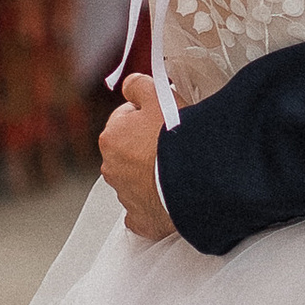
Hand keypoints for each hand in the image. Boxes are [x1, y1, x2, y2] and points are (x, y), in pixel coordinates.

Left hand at [99, 78, 175, 241]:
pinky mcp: (141, 219)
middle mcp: (111, 168)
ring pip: (134, 181)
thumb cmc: (176, 137)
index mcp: (111, 138)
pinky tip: (166, 199)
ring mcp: (125, 196)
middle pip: (128, 151)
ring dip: (149, 175)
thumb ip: (138, 85)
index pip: (124, 119)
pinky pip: (142, 212)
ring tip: (175, 170)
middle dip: (145, 147)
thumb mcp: (158, 95)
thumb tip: (128, 86)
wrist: (194, 178)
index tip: (164, 119)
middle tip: (172, 144)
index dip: (146, 116)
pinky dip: (151, 207)